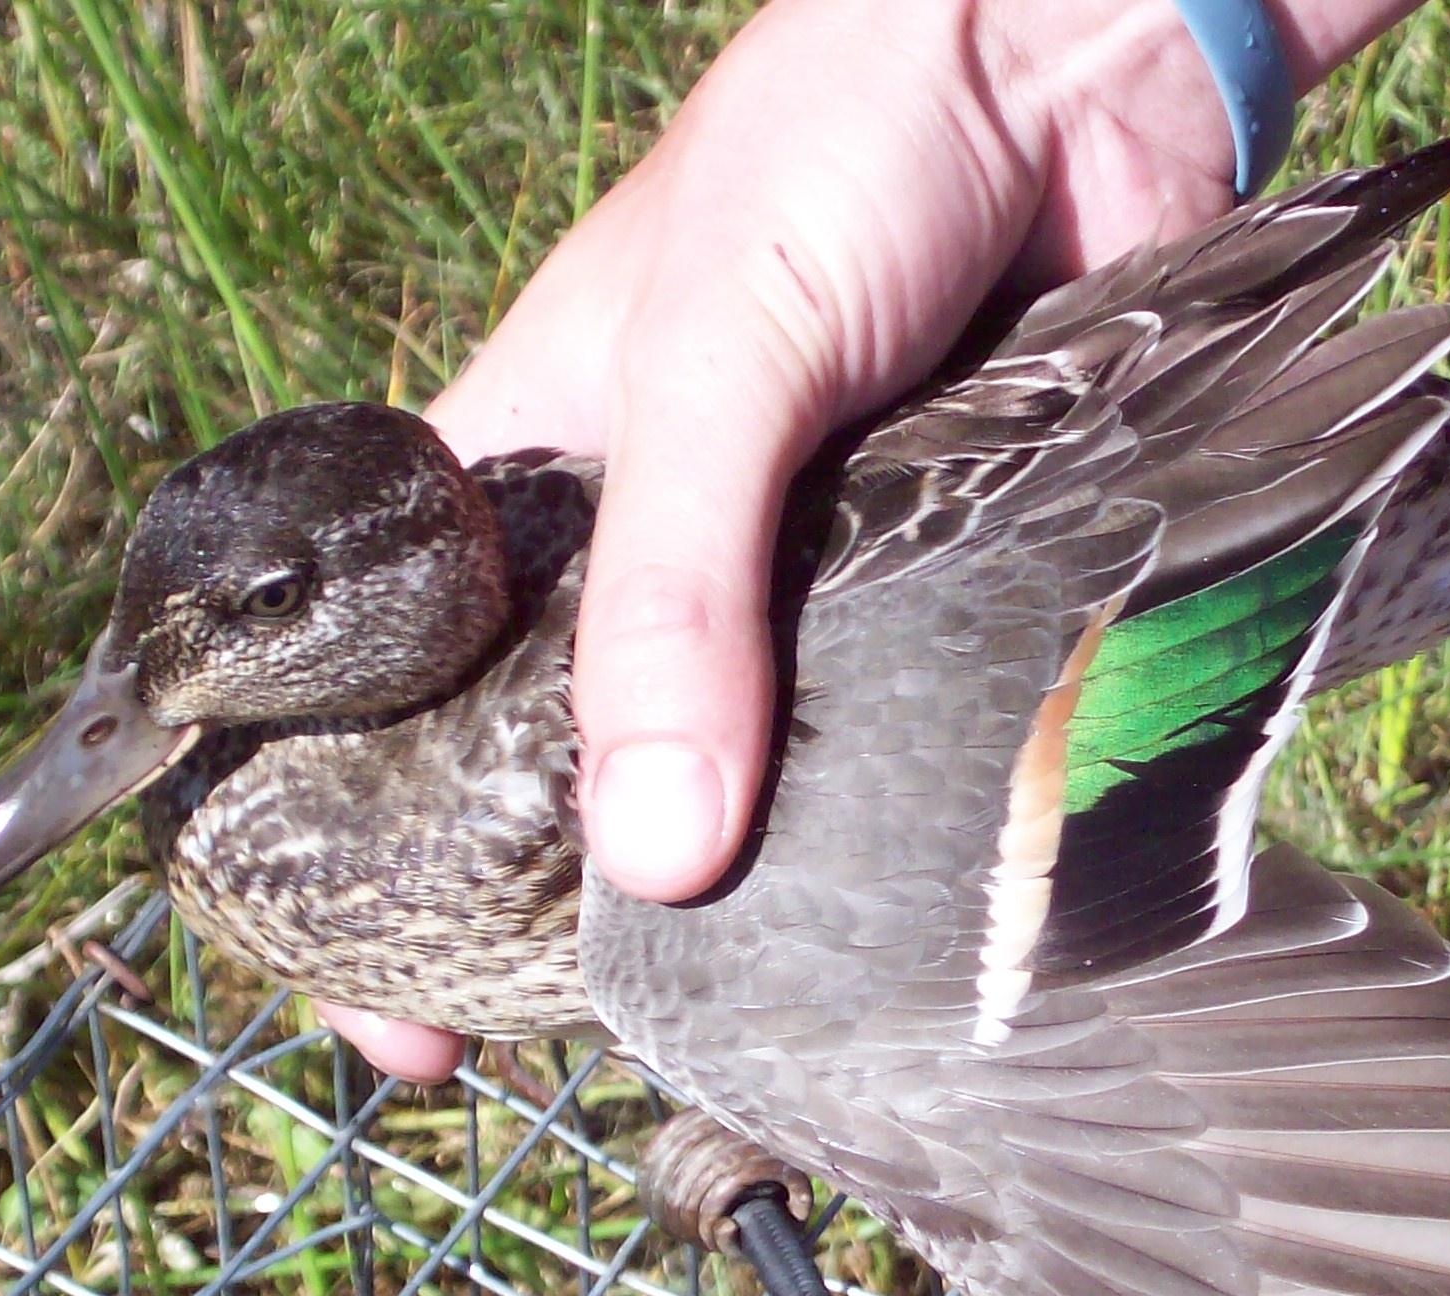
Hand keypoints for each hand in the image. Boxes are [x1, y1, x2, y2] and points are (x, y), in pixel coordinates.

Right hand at [319, 0, 1414, 1079]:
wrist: (1079, 67)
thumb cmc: (848, 150)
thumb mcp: (715, 366)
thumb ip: (675, 596)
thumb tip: (656, 854)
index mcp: (524, 476)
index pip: (394, 689)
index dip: (370, 853)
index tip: (394, 1016)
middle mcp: (649, 546)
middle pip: (569, 764)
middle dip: (561, 906)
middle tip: (574, 1045)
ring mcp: (791, 576)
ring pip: (734, 770)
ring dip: (730, 884)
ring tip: (727, 1025)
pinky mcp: (922, 586)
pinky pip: (873, 737)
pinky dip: (867, 826)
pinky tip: (874, 926)